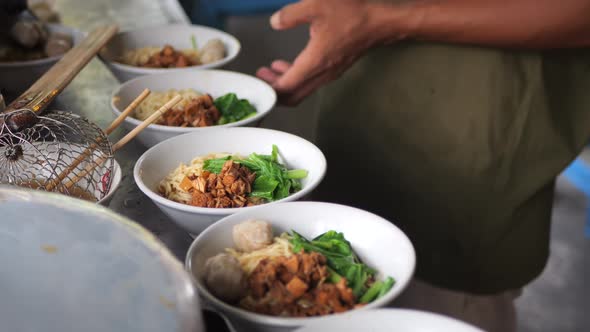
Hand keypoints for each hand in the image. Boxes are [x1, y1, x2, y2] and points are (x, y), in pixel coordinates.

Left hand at [257, 0, 398, 105]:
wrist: (380, 23)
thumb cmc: (352, 14)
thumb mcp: (317, 5)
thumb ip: (292, 15)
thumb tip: (275, 22)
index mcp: (314, 62)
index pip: (286, 87)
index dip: (269, 87)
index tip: (256, 80)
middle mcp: (321, 74)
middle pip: (293, 95)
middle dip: (274, 90)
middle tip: (260, 77)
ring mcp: (329, 74)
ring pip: (302, 90)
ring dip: (284, 84)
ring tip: (269, 71)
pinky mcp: (334, 70)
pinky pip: (310, 82)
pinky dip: (296, 78)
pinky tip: (288, 64)